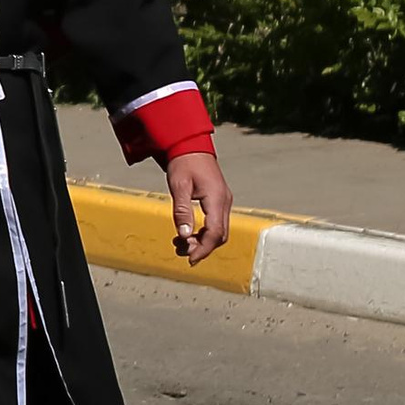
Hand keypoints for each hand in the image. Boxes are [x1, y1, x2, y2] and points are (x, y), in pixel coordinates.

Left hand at [168, 150, 231, 265]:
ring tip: (181, 244)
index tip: (190, 259)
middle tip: (183, 253)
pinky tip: (188, 233)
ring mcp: (224, 201)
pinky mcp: (219, 201)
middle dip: (203, 247)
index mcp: (217, 199)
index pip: (215, 232)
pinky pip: (216, 223)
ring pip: (219, 231)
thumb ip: (182, 211)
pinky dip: (204, 232)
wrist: (190, 145)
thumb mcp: (178, 186)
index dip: (204, 248)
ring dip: (203, 241)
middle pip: (220, 235)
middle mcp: (225, 202)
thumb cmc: (183, 163)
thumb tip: (184, 235)